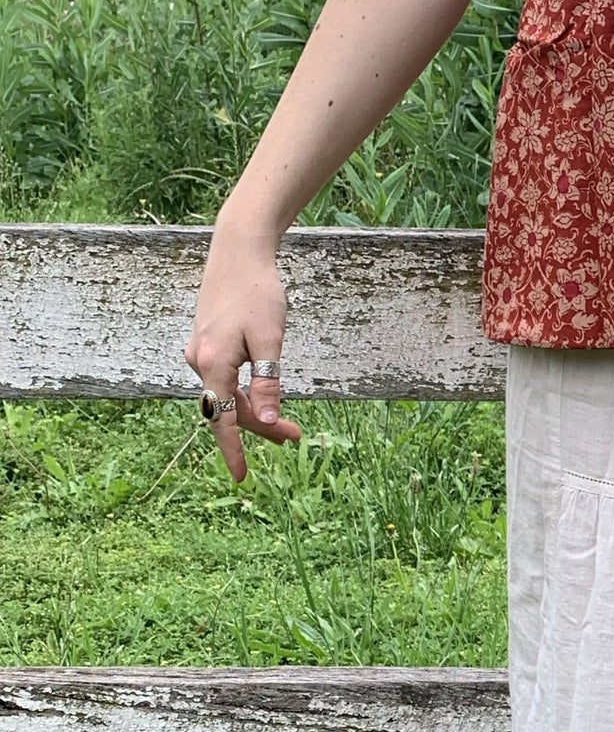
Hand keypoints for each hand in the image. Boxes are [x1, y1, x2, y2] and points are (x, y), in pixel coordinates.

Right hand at [184, 217, 302, 483]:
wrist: (238, 253)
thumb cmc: (258, 293)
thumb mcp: (270, 340)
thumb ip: (267, 383)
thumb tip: (264, 422)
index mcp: (212, 364)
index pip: (222, 418)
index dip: (234, 450)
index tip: (242, 478)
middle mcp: (199, 362)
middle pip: (228, 409)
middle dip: (259, 428)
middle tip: (296, 439)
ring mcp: (200, 353)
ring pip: (227, 395)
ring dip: (254, 412)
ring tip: (288, 427)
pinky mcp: (207, 345)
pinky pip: (224, 380)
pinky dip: (244, 394)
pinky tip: (262, 399)